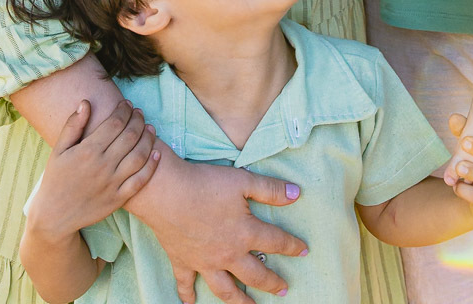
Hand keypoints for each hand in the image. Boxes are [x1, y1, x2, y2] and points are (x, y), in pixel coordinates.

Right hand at [27, 99, 159, 242]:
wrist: (54, 216)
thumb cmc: (56, 179)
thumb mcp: (58, 150)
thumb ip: (72, 125)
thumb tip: (86, 102)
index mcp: (87, 151)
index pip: (115, 123)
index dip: (124, 110)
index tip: (127, 104)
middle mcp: (102, 166)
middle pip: (130, 136)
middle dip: (138, 120)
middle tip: (139, 113)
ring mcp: (112, 184)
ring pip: (139, 156)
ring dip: (148, 138)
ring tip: (150, 128)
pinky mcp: (118, 199)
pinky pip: (140, 181)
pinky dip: (152, 165)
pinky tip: (157, 153)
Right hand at [129, 154, 306, 302]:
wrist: (167, 192)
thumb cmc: (206, 183)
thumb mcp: (243, 181)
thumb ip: (271, 190)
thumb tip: (297, 194)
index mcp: (245, 233)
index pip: (276, 242)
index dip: (292, 246)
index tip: (305, 251)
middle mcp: (228, 254)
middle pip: (255, 274)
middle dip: (271, 283)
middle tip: (284, 290)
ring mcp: (204, 262)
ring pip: (225, 290)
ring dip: (239, 301)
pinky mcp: (183, 262)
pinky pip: (186, 284)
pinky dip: (188, 296)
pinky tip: (192, 303)